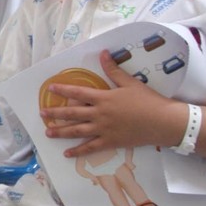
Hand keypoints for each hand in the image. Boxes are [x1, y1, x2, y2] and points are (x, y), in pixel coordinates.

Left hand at [40, 50, 183, 157]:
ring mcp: (104, 129)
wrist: (164, 122)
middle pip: (72, 113)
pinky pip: (90, 148)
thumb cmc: (148, 100)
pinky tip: (66, 153)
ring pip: (77, 131)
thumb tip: (103, 53)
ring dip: (61, 132)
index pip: (78, 92)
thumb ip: (113, 69)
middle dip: (55, 113)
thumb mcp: (130, 82)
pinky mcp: (110, 142)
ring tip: (47, 132)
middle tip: (42, 113)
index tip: (50, 88)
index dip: (63, 89)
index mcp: (104, 97)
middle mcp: (100, 114)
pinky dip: (78, 151)